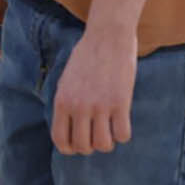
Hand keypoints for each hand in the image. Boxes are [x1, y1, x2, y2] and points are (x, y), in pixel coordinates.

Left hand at [52, 25, 137, 155]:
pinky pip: (122, 134)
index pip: (60, 139)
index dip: (69, 148)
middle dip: (90, 147)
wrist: (108, 35)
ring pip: (103, 145)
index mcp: (62, 101)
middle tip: (97, 136)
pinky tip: (122, 123)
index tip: (77, 146)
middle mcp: (79, 106)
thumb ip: (66, 102)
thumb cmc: (87, 55)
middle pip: (83, 146)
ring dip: (107, 143)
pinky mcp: (121, 102)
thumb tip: (69, 126)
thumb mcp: (66, 79)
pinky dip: (123, 134)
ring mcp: (100, 106)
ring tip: (110, 131)